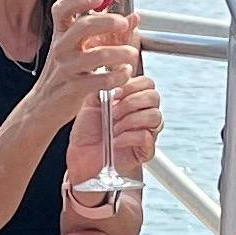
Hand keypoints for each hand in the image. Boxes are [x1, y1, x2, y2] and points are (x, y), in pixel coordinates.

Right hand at [32, 0, 141, 133]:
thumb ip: (104, 33)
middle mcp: (61, 48)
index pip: (61, 9)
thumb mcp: (76, 50)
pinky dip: (118, 76)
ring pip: (97, 55)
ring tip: (131, 54)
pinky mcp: (74, 88)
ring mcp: (67, 68)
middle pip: (83, 26)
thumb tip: (133, 17)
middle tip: (123, 23)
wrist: (43, 106)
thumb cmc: (63, 75)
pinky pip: (101, 80)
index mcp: (61, 35)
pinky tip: (124, 73)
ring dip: (121, 53)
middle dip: (108, 22)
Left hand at [65, 73, 163, 216]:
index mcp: (131, 100)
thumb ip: (104, 87)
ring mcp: (145, 132)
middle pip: (154, 97)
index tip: (115, 93)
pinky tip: (116, 140)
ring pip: (155, 116)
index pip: (147, 84)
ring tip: (114, 127)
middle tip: (113, 112)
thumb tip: (115, 75)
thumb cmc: (86, 134)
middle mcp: (141, 114)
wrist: (80, 159)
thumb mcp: (90, 103)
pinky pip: (146, 137)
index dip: (132, 85)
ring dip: (131, 119)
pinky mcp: (145, 150)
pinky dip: (128, 136)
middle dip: (131, 102)